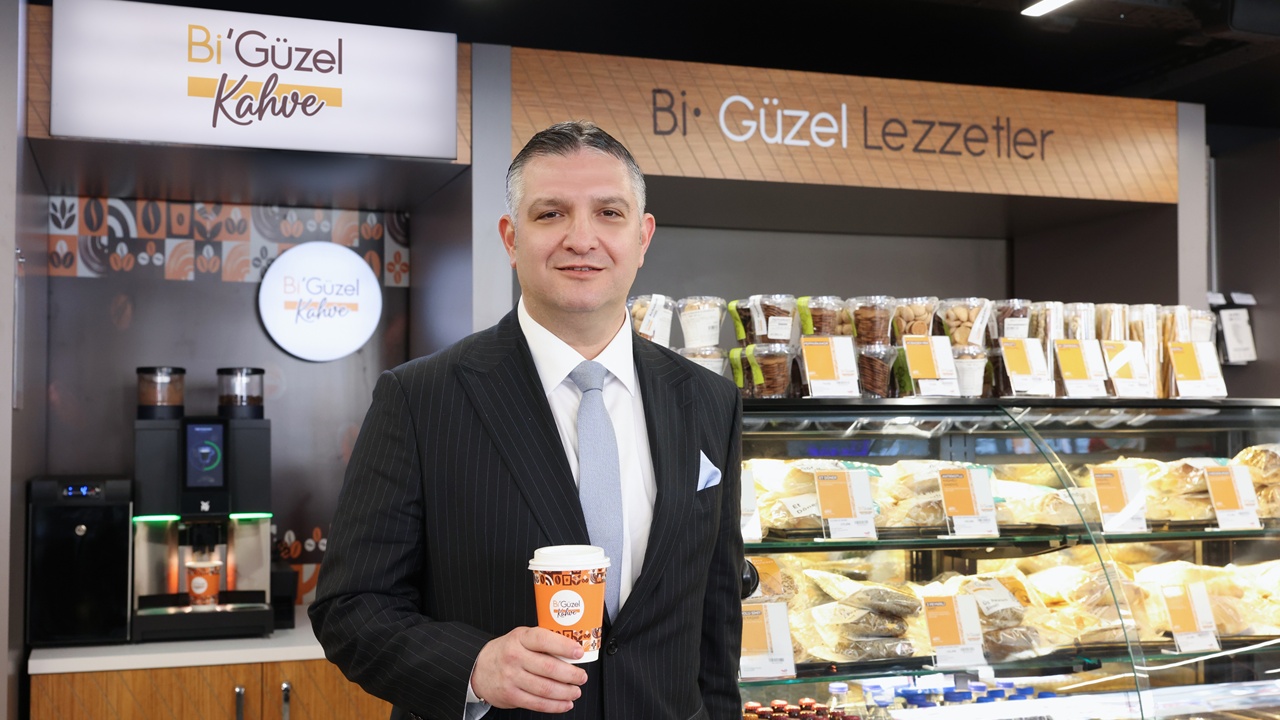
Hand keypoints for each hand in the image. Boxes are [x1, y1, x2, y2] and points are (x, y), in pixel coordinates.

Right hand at [470, 627, 587, 712]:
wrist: (479, 667)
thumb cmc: (507, 651)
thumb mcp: (521, 637)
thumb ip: (543, 642)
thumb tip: (572, 651)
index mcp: (520, 638)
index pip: (544, 640)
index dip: (564, 646)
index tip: (579, 652)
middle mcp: (514, 657)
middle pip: (549, 668)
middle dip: (571, 674)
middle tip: (582, 677)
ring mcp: (511, 677)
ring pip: (545, 688)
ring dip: (566, 692)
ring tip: (576, 691)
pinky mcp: (511, 695)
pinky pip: (537, 703)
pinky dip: (555, 705)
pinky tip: (565, 703)